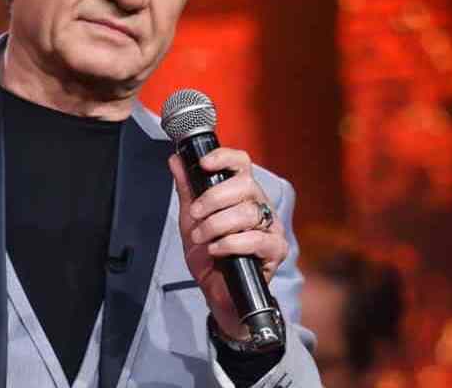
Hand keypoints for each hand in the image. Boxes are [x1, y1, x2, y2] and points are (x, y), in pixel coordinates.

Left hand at [169, 149, 287, 340]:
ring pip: (247, 213)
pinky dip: (230, 244)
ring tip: (202, 238)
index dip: (224, 158)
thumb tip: (176, 159)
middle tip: (196, 214)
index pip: (241, 164)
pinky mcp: (276, 250)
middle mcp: (260, 206)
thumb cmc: (209, 255)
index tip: (204, 164)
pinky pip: (256, 240)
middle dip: (213, 198)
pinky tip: (217, 250)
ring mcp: (271, 227)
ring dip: (216, 225)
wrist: (218, 292)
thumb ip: (187, 189)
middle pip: (245, 185)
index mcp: (243, 194)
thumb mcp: (191, 219)